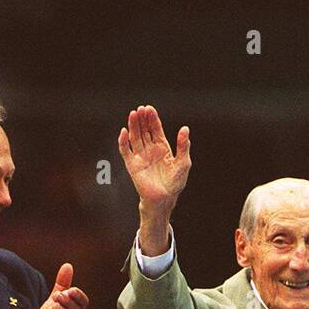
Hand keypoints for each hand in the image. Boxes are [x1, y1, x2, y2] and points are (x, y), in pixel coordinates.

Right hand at [118, 105, 191, 254]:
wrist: (164, 199)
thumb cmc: (175, 183)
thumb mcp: (183, 163)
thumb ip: (184, 146)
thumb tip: (185, 128)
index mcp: (162, 148)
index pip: (155, 129)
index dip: (152, 119)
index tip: (150, 109)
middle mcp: (150, 150)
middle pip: (144, 130)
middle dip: (142, 119)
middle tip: (141, 109)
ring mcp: (141, 156)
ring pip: (135, 137)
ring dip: (133, 126)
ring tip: (133, 114)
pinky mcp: (132, 165)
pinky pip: (126, 151)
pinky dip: (123, 141)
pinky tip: (124, 131)